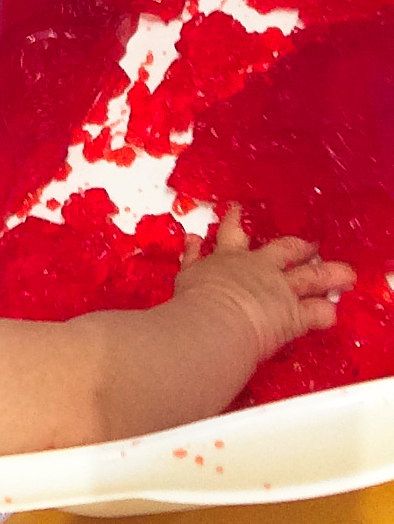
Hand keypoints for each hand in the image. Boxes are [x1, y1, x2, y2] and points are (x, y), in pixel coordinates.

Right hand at [174, 208, 354, 362]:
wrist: (215, 320)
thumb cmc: (196, 300)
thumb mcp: (186, 275)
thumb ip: (191, 257)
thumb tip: (190, 241)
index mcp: (229, 258)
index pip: (232, 231)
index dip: (235, 219)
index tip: (237, 209)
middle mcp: (259, 268)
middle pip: (284, 250)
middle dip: (298, 246)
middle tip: (308, 243)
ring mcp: (281, 290)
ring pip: (312, 276)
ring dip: (330, 273)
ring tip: (344, 272)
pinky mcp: (295, 314)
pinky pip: (317, 312)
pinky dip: (326, 312)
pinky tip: (331, 311)